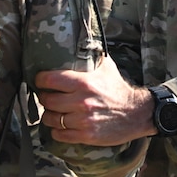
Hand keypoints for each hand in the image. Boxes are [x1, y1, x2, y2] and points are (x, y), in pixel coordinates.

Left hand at [35, 55, 155, 145]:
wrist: (137, 113)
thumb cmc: (118, 89)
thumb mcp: (106, 67)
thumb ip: (92, 55)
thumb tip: (80, 40)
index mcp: (83, 82)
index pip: (49, 80)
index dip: (40, 80)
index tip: (40, 81)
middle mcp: (81, 101)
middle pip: (47, 101)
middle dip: (44, 98)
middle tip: (47, 97)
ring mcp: (82, 120)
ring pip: (51, 119)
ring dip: (49, 116)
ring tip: (53, 112)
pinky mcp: (86, 135)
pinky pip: (59, 134)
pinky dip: (57, 131)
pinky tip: (60, 126)